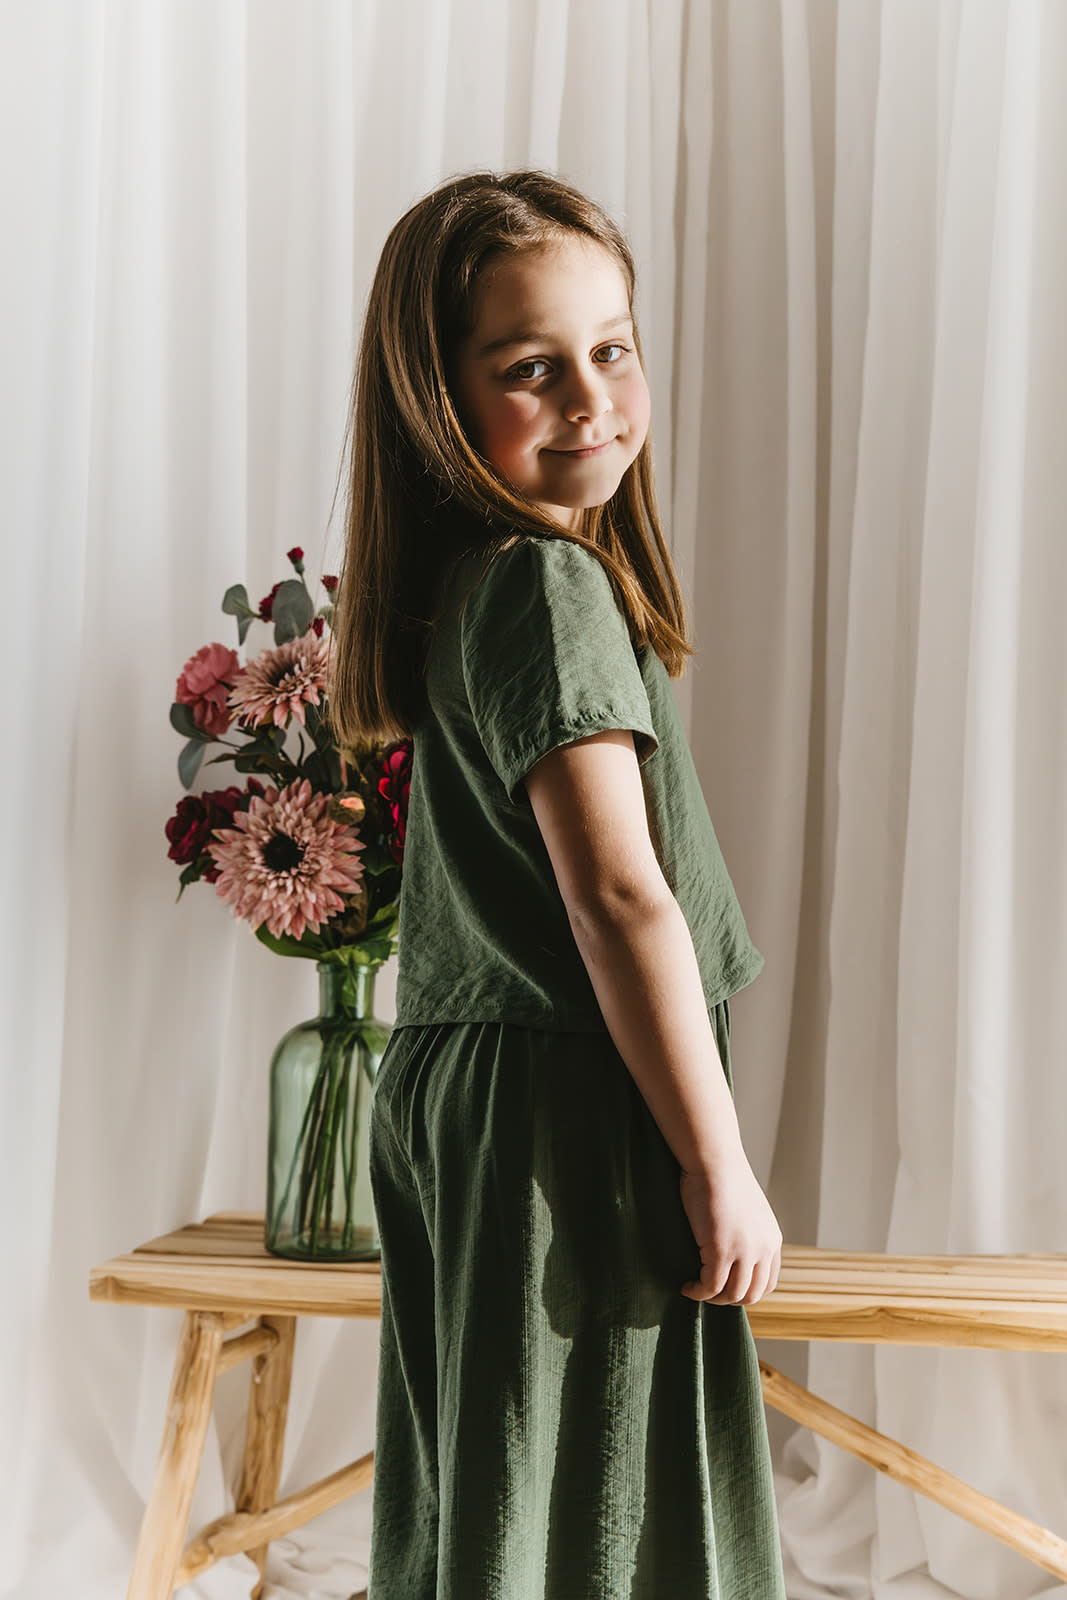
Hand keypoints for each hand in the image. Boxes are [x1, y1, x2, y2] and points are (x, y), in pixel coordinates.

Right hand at [679, 1156, 782, 1304]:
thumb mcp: (746, 1210)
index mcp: (772, 1239)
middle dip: (728, 1300)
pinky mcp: (722, 1250)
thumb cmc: (721, 1178)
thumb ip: (747, 1234)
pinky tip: (687, 1287)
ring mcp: (745, 1251)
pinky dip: (698, 1292)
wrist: (713, 1160)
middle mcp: (763, 1248)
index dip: (746, 1291)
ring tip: (695, 1289)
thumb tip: (732, 1253)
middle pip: (752, 1294)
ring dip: (712, 1299)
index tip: (725, 1288)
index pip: (768, 1283)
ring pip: (733, 1295)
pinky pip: (711, 1286)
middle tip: (707, 1291)